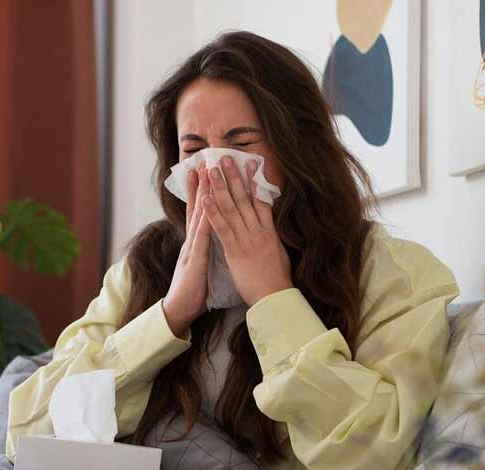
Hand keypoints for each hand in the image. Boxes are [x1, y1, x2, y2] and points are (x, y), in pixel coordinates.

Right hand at [161, 166, 211, 336]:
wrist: (178, 310)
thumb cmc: (192, 291)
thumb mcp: (200, 265)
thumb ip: (204, 250)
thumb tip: (212, 239)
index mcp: (195, 242)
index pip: (199, 212)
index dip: (201, 191)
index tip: (205, 171)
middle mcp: (192, 240)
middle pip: (198, 207)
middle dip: (200, 183)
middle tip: (204, 160)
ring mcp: (192, 248)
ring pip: (199, 215)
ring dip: (202, 193)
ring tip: (206, 172)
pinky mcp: (195, 259)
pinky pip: (201, 236)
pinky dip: (205, 218)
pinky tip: (207, 204)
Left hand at [202, 156, 292, 305]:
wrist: (275, 298)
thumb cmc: (277, 281)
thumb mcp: (279, 253)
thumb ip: (272, 239)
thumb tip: (270, 230)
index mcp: (268, 231)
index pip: (262, 200)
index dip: (256, 180)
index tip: (251, 162)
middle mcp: (258, 230)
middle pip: (245, 198)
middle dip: (234, 176)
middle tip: (225, 157)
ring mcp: (246, 239)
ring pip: (232, 208)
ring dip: (221, 187)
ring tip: (212, 170)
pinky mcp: (235, 251)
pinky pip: (222, 229)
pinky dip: (213, 213)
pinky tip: (205, 199)